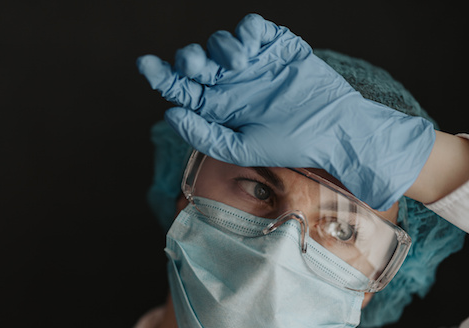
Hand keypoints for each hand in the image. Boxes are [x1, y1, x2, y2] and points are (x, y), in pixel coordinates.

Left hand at [137, 14, 434, 210]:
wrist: (333, 128)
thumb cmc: (287, 144)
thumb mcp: (240, 148)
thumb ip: (203, 134)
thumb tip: (169, 113)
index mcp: (217, 106)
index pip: (181, 88)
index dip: (160, 75)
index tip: (145, 65)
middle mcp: (230, 82)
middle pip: (195, 61)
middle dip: (189, 58)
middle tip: (195, 64)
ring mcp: (252, 62)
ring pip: (220, 41)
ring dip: (221, 47)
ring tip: (238, 63)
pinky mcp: (275, 45)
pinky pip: (252, 27)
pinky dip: (246, 29)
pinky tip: (251, 44)